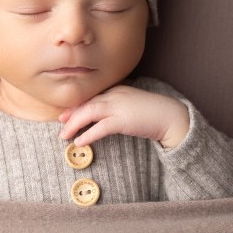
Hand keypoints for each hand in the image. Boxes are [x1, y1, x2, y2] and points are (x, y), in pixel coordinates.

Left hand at [57, 85, 189, 149]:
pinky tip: (80, 142)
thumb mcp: (131, 105)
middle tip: (61, 124)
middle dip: (71, 114)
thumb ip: (118, 106)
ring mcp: (119, 106)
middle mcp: (115, 94)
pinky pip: (100, 127)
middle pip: (86, 103)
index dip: (76, 106)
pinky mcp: (123, 120)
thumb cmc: (152, 112)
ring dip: (74, 125)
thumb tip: (104, 117)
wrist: (171, 116)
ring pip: (89, 112)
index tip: (65, 114)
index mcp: (116, 89)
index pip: (91, 96)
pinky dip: (88, 135)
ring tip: (64, 136)